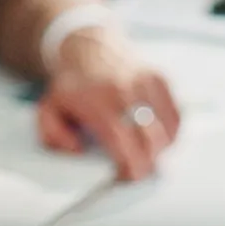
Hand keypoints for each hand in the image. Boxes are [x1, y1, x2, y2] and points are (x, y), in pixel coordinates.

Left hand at [37, 30, 180, 180]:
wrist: (88, 48)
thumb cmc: (72, 87)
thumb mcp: (49, 109)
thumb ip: (53, 135)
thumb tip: (78, 149)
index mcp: (95, 100)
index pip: (123, 145)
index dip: (129, 169)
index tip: (125, 177)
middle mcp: (123, 90)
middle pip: (150, 142)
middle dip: (146, 163)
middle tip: (136, 169)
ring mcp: (145, 82)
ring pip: (166, 133)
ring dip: (158, 149)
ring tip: (142, 151)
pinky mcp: (160, 79)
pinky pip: (175, 119)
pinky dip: (168, 133)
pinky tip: (153, 135)